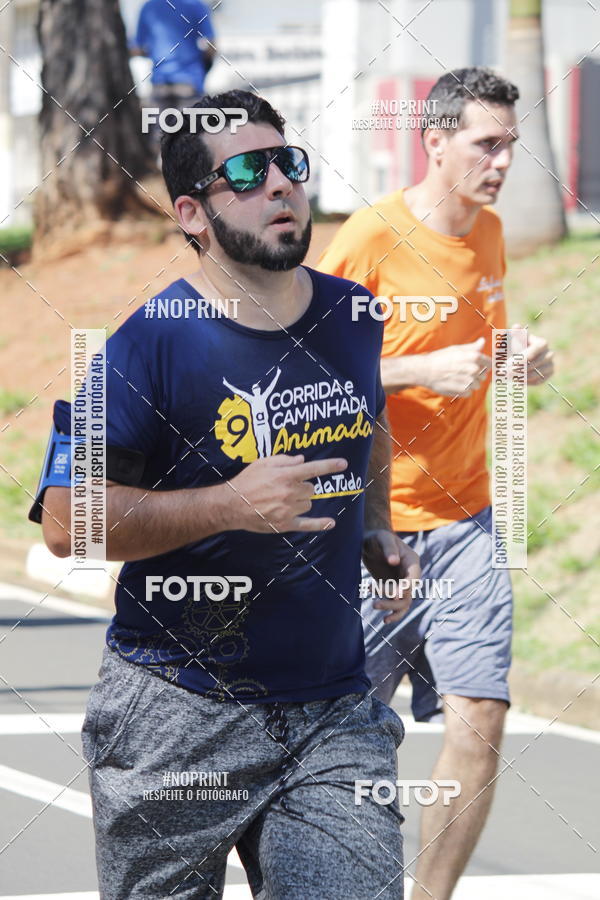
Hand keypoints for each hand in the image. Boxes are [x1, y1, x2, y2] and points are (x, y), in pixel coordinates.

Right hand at [228, 454, 346, 533]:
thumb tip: (301, 461)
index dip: (330, 466)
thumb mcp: (263, 463)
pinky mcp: (285, 524)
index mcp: (285, 475)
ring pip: (308, 504)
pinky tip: (330, 523)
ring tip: (282, 500)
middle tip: (284, 488)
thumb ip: (284, 460)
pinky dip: (320, 524)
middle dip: (302, 487)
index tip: (344, 464)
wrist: (232, 505)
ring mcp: (288, 509)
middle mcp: (290, 492)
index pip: (313, 469)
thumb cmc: (247, 481)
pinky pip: (308, 524)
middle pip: (310, 489)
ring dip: (301, 501)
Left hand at [362, 529, 420, 623]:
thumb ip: (389, 548)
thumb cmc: (378, 537)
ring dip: (390, 607)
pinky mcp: (393, 590)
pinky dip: (392, 613)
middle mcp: (410, 575)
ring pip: (403, 603)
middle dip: (392, 600)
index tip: (395, 594)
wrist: (370, 542)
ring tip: (374, 605)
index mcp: (411, 561)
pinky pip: (397, 605)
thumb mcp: (382, 538)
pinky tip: (384, 620)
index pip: (413, 578)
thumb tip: (394, 561)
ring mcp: (402, 583)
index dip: (406, 587)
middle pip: (407, 593)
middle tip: (375, 603)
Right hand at [420, 337, 491, 396]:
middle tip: (463, 372)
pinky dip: (463, 391)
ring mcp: (469, 381)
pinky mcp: (463, 391)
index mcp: (474, 357)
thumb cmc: (440, 358)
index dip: (485, 365)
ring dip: (470, 384)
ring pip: (477, 385)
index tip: (479, 366)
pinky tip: (455, 385)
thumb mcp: (456, 349)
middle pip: (484, 375)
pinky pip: (469, 393)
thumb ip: (472, 347)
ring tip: (458, 379)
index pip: (490, 363)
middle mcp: (473, 369)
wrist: (425, 371)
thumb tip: (482, 341)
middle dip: (476, 375)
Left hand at [511, 323, 553, 384]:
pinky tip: (516, 379)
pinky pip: (539, 380)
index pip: (537, 348)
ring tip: (508, 376)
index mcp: (541, 342)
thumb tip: (517, 326)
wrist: (511, 361)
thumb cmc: (510, 349)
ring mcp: (550, 364)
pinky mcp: (548, 374)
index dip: (523, 357)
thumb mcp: (509, 340)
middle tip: (505, 373)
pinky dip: (526, 381)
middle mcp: (549, 352)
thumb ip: (511, 335)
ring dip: (521, 376)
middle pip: (537, 362)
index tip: (507, 364)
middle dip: (519, 368)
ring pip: (537, 373)